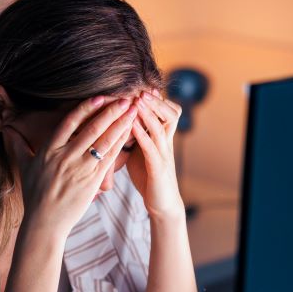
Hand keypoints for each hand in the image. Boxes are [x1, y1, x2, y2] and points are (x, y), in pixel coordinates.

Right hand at [1, 96, 136, 237]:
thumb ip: (17, 146)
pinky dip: (120, 144)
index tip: (99, 96)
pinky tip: (129, 134)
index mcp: (49, 150)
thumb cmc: (35, 195)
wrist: (44, 222)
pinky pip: (109, 159)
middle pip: (91, 129)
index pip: (69, 123)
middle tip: (126, 99)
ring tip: (132, 111)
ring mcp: (80, 169)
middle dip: (110, 112)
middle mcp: (65, 157)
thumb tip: (5, 130)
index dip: (85, 108)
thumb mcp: (24, 167)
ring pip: (103, 142)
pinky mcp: (92, 181)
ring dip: (120, 125)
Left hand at [128, 88, 185, 220]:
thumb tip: (123, 120)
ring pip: (160, 128)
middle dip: (155, 101)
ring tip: (137, 100)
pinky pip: (151, 148)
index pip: (166, 112)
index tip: (141, 87)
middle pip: (169, 114)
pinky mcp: (158, 169)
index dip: (156, 99)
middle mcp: (166, 144)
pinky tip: (131, 125)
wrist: (162, 204)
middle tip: (141, 89)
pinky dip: (142, 134)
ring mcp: (164, 155)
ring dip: (148, 113)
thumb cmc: (149, 177)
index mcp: (162, 138)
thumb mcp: (142, 152)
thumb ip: (136, 136)